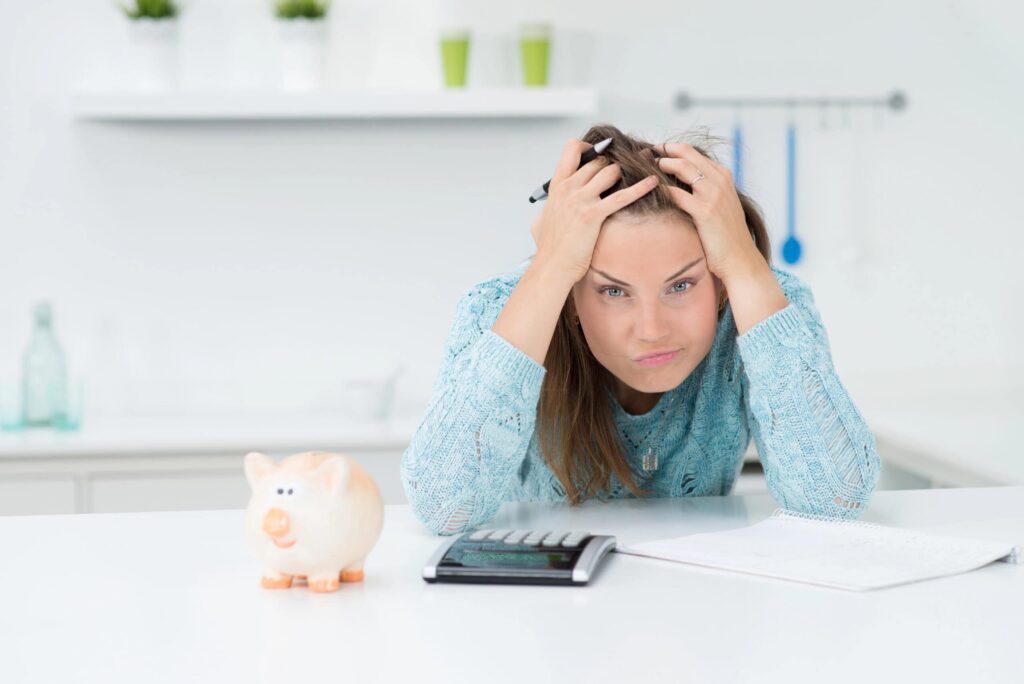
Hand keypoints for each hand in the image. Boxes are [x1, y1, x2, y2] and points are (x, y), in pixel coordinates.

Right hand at [531, 139, 657, 282]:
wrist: (552, 266)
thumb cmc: (549, 248)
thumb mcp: (540, 222)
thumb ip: (548, 210)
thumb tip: (546, 213)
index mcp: (557, 186)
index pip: (572, 149)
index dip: (590, 147)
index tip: (601, 154)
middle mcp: (568, 188)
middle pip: (598, 161)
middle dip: (614, 164)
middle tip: (627, 168)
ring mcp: (580, 200)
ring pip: (610, 172)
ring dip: (624, 174)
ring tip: (635, 178)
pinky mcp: (593, 215)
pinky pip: (621, 196)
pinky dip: (640, 188)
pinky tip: (653, 182)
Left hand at [654, 143, 762, 283]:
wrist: (740, 258)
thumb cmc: (726, 235)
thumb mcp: (721, 204)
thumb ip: (706, 190)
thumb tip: (682, 183)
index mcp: (723, 175)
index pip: (692, 152)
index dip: (669, 149)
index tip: (653, 152)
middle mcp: (720, 180)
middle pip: (685, 153)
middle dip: (661, 151)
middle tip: (642, 154)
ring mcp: (713, 194)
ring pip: (681, 167)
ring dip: (659, 165)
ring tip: (642, 168)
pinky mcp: (705, 211)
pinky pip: (676, 194)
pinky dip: (660, 189)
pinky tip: (648, 191)